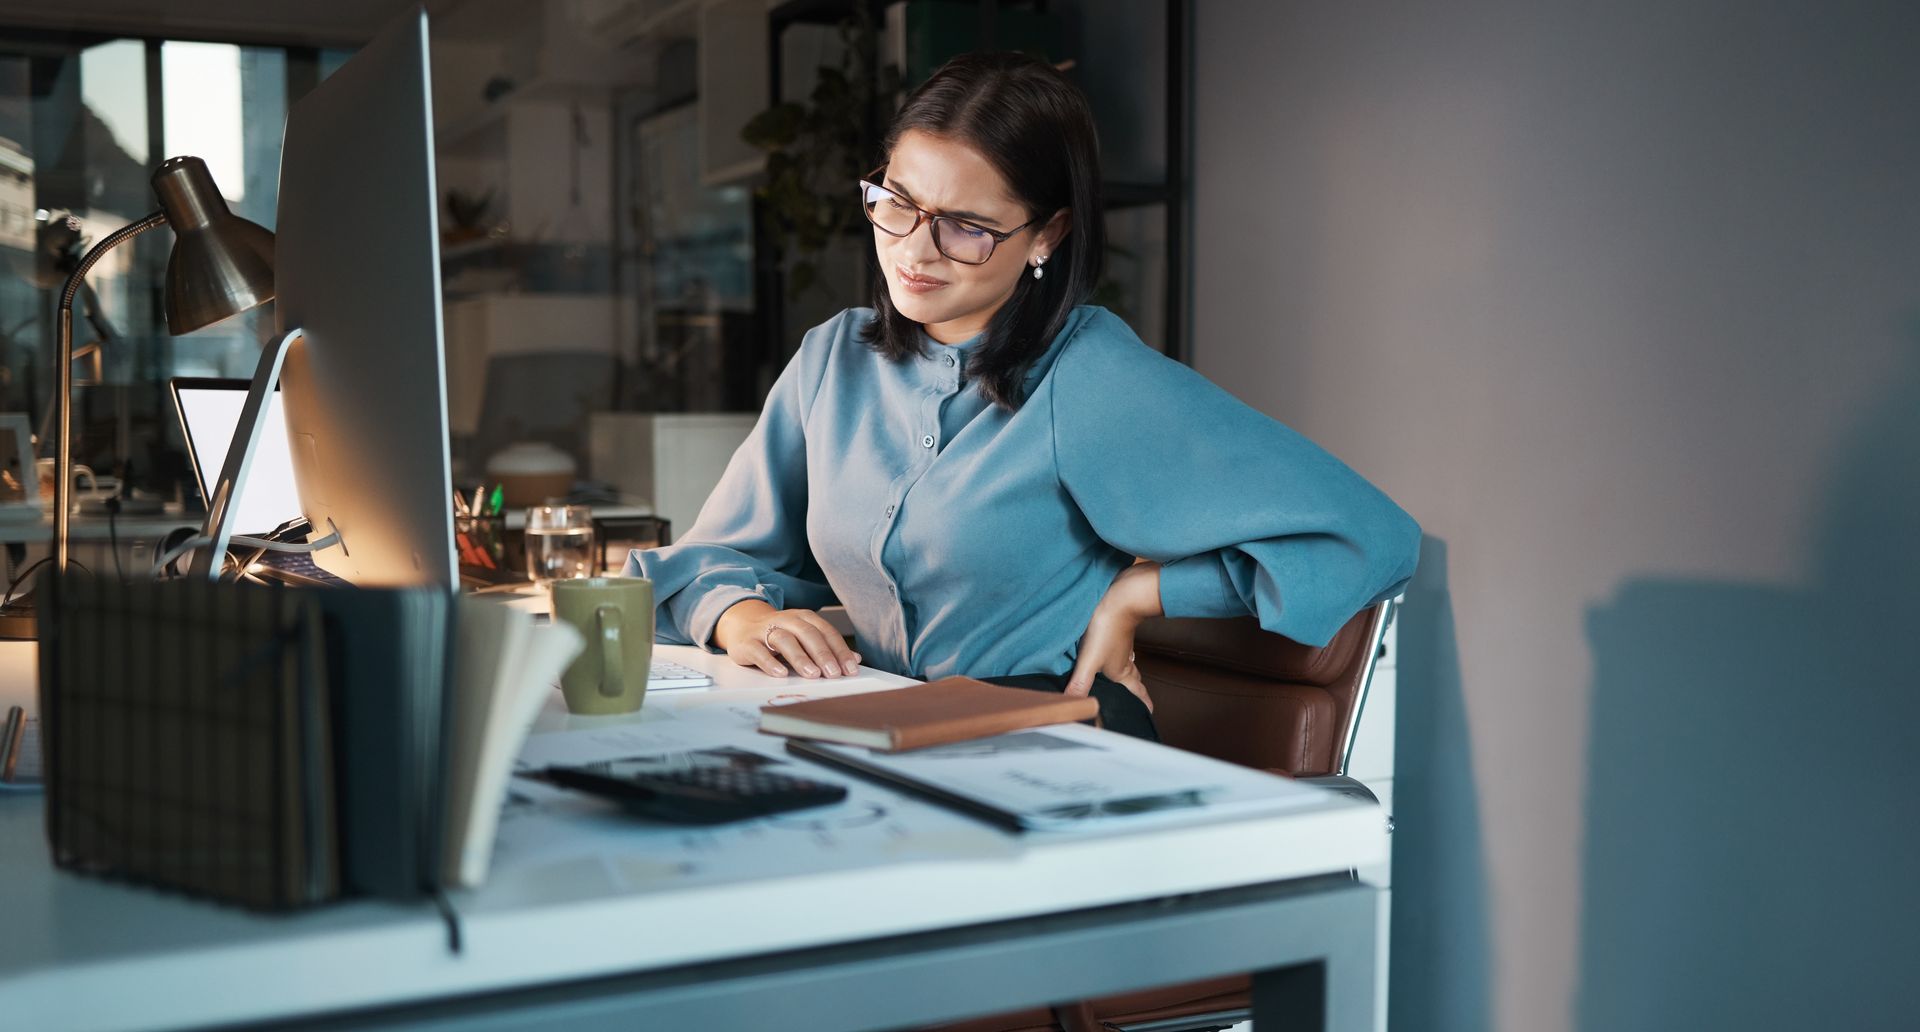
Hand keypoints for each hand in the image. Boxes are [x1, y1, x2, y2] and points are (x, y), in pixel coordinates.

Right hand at [713, 599, 860, 678]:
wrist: (742, 625)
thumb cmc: (779, 635)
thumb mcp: (804, 638)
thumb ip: (828, 647)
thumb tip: (855, 660)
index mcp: (803, 618)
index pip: (826, 632)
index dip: (840, 650)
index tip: (851, 669)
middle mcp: (786, 620)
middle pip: (807, 634)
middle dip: (823, 654)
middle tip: (834, 673)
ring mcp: (765, 630)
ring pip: (785, 640)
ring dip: (800, 658)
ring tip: (812, 675)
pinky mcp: (747, 642)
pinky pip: (759, 651)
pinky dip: (770, 662)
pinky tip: (781, 674)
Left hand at [1066, 562, 1162, 712]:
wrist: (1120, 597)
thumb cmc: (1108, 629)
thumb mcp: (1090, 660)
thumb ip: (1080, 683)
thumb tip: (1072, 706)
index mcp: (1120, 673)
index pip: (1136, 693)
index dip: (1142, 704)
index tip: (1149, 713)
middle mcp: (1124, 661)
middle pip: (1135, 681)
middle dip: (1139, 693)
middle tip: (1143, 702)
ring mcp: (1122, 646)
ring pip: (1130, 666)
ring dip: (1130, 676)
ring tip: (1129, 682)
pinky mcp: (1117, 632)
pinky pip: (1122, 651)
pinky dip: (1120, 657)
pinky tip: (1114, 653)